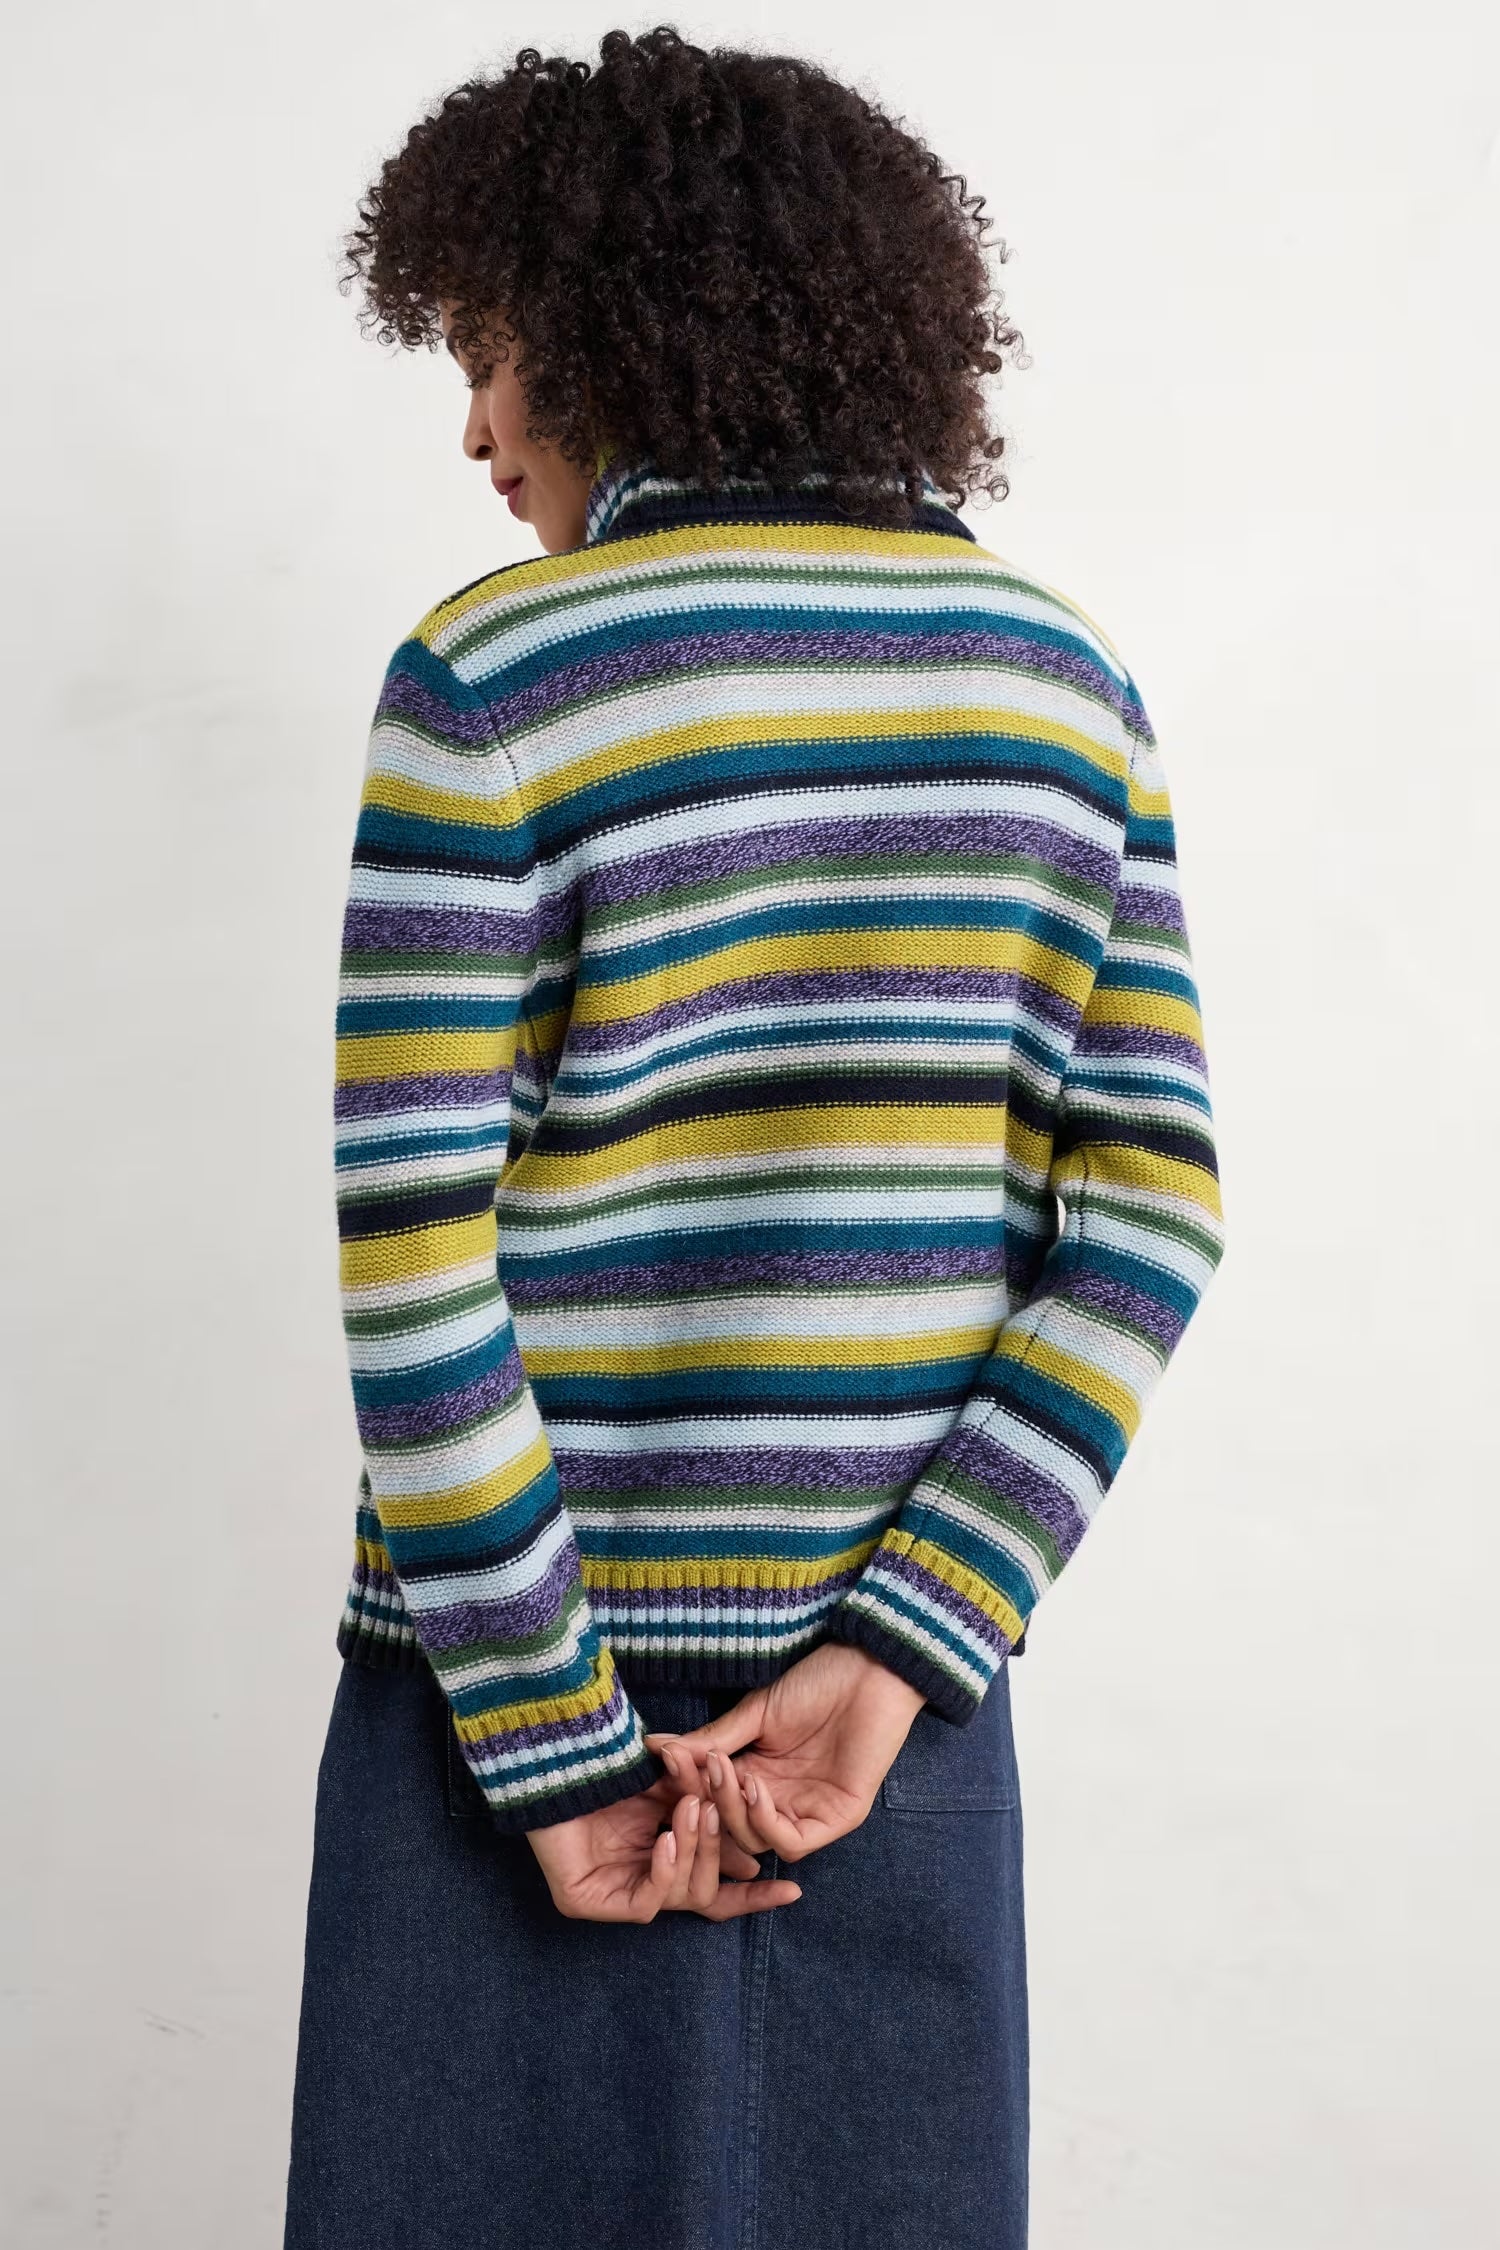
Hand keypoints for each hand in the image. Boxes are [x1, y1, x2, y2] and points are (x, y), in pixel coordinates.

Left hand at [525, 1755, 803, 1921]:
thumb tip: (756, 1854)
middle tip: (722, 1813)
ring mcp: (610, 1897)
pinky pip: (645, 1900)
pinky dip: (663, 1869)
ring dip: (694, 1850)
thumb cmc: (611, 1762)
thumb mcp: (674, 1788)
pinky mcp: (586, 1902)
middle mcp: (636, 1885)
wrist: (556, 1749)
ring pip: (680, 1895)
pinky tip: (666, 1840)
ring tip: (693, 1812)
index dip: (751, 1895)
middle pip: (703, 1895)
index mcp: (659, 1862)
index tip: (792, 1890)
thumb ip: (709, 1813)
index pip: (713, 1893)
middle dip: (720, 1852)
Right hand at [643, 1641, 927, 1864]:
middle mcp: (783, 1802)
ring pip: (757, 1840)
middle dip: (708, 1802)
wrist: (870, 1666)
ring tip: (728, 1773)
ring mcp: (811, 1812)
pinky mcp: (839, 1818)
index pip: (713, 1802)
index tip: (665, 1763)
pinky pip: (794, 1842)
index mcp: (759, 1778)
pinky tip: (754, 1788)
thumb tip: (656, 1746)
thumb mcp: (756, 1713)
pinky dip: (767, 1822)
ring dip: (735, 1811)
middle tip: (698, 1767)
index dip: (687, 1789)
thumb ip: (711, 1739)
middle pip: (730, 1829)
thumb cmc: (818, 1682)